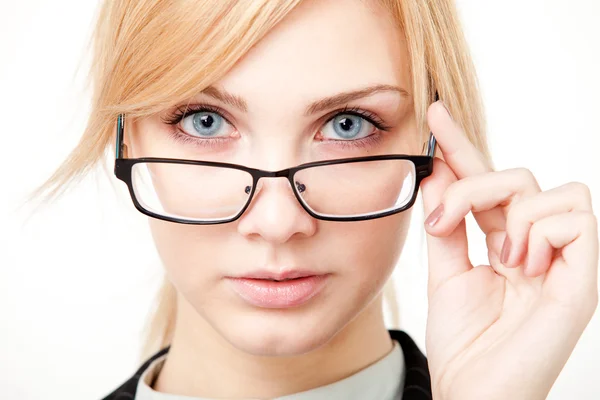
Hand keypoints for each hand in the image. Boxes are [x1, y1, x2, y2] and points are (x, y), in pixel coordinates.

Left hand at [420, 101, 598, 399]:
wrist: (474, 391)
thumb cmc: (465, 342)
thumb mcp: (446, 272)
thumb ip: (445, 223)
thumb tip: (436, 171)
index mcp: (504, 239)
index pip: (485, 180)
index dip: (461, 145)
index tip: (435, 112)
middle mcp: (536, 243)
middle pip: (514, 174)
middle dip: (473, 184)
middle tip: (444, 220)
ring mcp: (562, 258)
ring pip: (546, 189)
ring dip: (510, 216)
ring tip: (500, 260)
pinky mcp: (584, 275)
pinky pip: (574, 218)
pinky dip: (539, 234)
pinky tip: (522, 268)